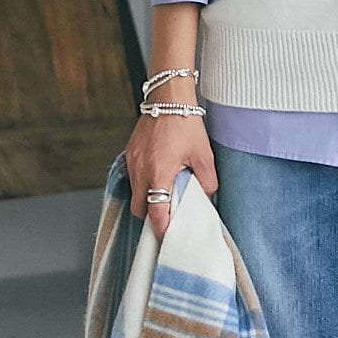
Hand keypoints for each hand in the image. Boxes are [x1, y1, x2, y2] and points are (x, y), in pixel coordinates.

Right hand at [123, 107, 218, 239]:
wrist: (168, 99)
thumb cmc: (186, 126)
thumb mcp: (204, 156)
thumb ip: (207, 182)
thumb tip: (206, 197)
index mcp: (158, 174)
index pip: (155, 212)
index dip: (160, 228)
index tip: (167, 238)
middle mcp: (140, 170)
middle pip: (139, 208)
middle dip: (150, 216)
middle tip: (167, 217)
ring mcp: (132, 162)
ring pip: (134, 193)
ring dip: (146, 199)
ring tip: (164, 197)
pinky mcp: (129, 153)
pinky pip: (132, 177)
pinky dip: (142, 183)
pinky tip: (157, 178)